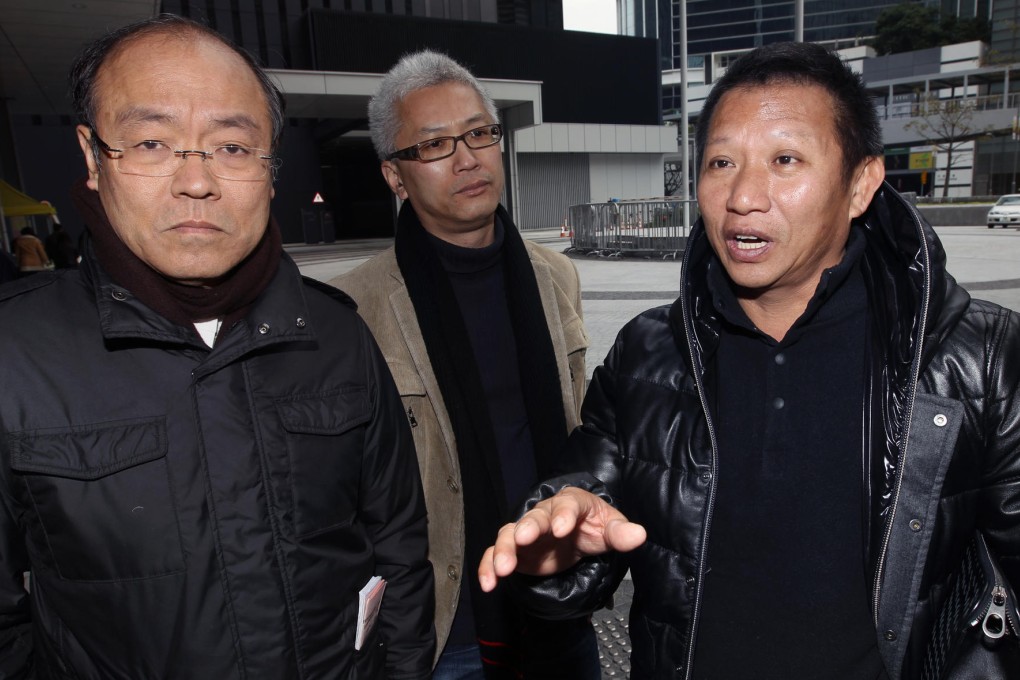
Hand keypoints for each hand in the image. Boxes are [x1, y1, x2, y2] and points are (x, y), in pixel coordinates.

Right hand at [477, 486, 645, 591]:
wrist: (577, 535)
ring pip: (509, 535)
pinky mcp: (515, 550)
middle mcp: (544, 513)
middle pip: (533, 518)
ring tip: (503, 569)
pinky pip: (495, 555)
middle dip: (527, 528)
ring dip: (503, 550)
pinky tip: (488, 584)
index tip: (562, 529)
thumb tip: (638, 535)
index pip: (568, 505)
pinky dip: (488, 567)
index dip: (564, 515)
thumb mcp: (610, 529)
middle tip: (522, 540)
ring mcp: (526, 532)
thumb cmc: (594, 527)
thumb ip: (620, 533)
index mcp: (572, 503)